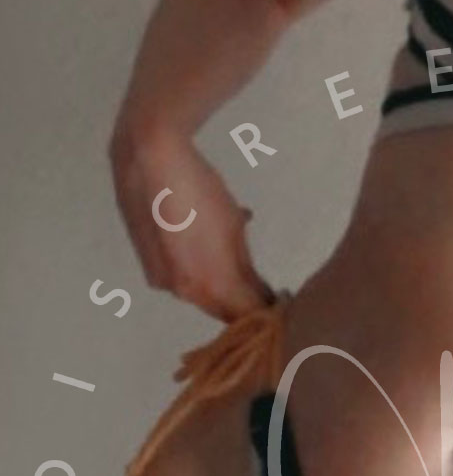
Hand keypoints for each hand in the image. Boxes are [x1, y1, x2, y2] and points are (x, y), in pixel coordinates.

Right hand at [108, 119, 274, 320]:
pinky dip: (201, 266)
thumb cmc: (201, 192)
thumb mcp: (234, 231)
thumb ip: (249, 272)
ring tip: (237, 256)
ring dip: (223, 283)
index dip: (267, 312)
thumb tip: (264, 297)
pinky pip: (183, 276)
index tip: (282, 301)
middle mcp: (183, 293)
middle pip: (222, 310)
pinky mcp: (149, 265)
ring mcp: (162, 280)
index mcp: (210, 287)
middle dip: (243, 300)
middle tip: (264, 283)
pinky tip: (209, 240)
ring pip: (202, 293)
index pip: (247, 316)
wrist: (147, 158)